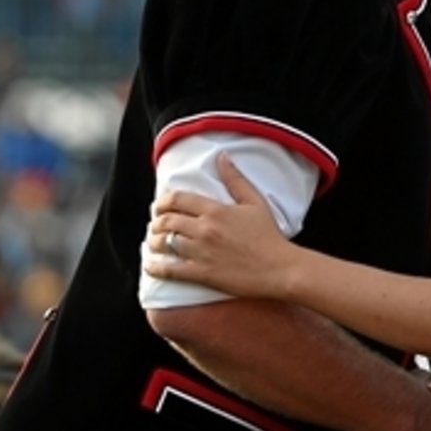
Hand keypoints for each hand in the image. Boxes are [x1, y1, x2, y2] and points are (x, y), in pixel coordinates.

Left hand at [144, 151, 298, 297]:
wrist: (279, 268)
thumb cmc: (269, 235)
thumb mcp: (255, 202)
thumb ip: (236, 180)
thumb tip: (222, 157)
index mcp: (216, 210)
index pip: (178, 200)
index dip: (163, 201)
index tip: (160, 205)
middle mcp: (204, 230)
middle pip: (167, 221)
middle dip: (157, 221)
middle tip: (157, 224)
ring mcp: (200, 253)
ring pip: (163, 243)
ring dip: (154, 241)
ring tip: (154, 242)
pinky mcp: (201, 274)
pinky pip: (168, 270)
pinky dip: (154, 267)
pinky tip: (151, 265)